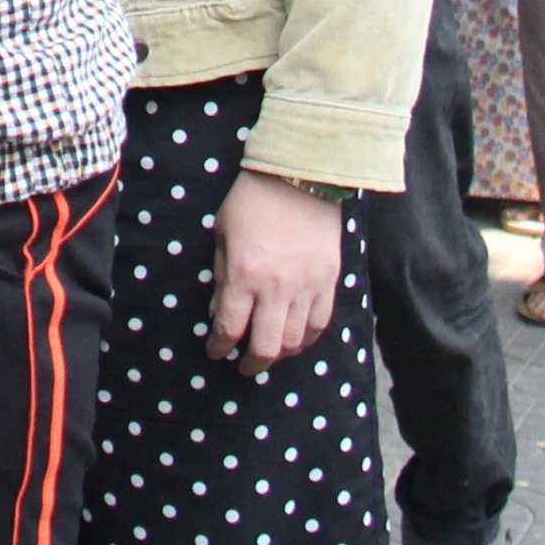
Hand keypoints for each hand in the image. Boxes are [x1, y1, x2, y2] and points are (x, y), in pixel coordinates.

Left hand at [209, 172, 345, 374]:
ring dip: (279, 354)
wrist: (299, 178)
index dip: (219, 346)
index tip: (214, 351)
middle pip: (267, 345)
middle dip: (252, 362)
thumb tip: (219, 313)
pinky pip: (320, 324)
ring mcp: (307, 287)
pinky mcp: (329, 282)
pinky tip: (296, 341)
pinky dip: (307, 339)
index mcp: (245, 274)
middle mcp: (278, 288)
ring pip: (296, 340)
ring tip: (268, 354)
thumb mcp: (223, 235)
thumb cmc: (251, 202)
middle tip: (243, 366)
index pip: (230, 326)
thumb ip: (222, 277)